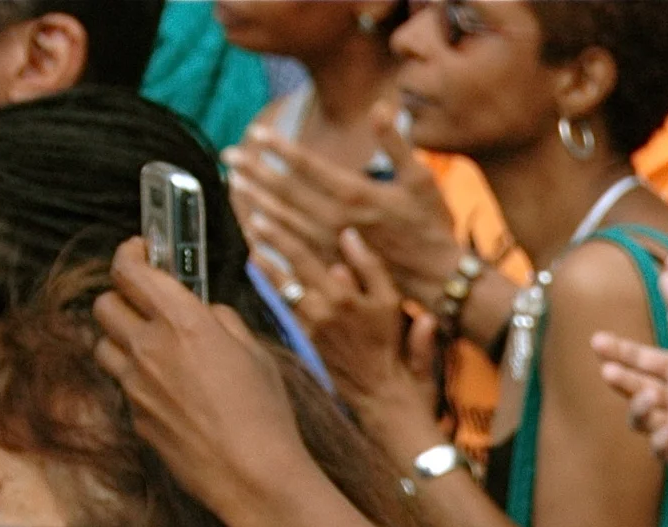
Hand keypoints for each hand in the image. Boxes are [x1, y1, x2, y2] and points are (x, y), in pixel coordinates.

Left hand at [92, 242, 316, 526]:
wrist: (253, 478)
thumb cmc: (266, 416)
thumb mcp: (258, 356)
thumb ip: (225, 324)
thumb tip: (209, 313)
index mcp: (184, 322)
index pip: (130, 270)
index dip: (129, 254)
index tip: (139, 251)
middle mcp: (149, 347)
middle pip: (104, 304)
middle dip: (122, 298)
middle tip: (145, 304)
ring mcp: (135, 385)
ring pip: (104, 345)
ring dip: (122, 340)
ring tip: (153, 350)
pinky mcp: (135, 417)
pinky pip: (124, 386)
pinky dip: (139, 381)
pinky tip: (171, 395)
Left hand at [228, 110, 467, 310]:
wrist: (437, 278)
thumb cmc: (431, 226)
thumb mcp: (422, 180)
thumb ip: (396, 143)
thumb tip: (381, 108)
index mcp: (357, 195)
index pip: (308, 166)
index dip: (280, 148)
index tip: (256, 133)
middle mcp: (337, 220)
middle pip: (287, 192)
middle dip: (256, 172)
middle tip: (230, 156)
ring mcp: (332, 246)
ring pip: (284, 220)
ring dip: (257, 200)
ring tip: (235, 184)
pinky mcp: (333, 264)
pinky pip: (292, 248)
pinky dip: (271, 236)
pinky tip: (254, 226)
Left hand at [256, 224, 439, 426]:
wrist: (383, 394)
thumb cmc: (393, 348)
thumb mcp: (392, 303)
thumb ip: (371, 268)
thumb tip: (349, 236)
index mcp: (342, 297)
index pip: (304, 258)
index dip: (280, 237)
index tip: (261, 218)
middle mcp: (320, 311)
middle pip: (285, 272)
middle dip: (265, 248)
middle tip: (248, 225)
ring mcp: (310, 327)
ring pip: (281, 290)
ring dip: (266, 269)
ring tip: (253, 250)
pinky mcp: (308, 340)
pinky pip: (286, 307)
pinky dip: (275, 290)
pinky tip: (267, 279)